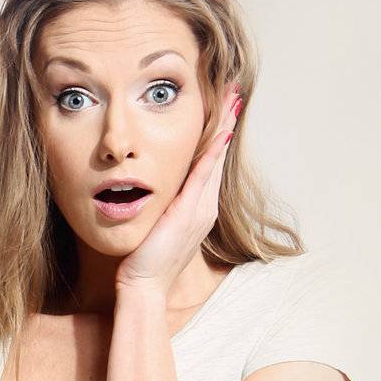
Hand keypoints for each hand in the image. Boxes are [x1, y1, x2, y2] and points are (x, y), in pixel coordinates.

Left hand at [114, 80, 242, 298]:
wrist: (144, 287)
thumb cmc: (144, 262)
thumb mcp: (156, 228)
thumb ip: (162, 209)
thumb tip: (154, 191)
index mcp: (198, 210)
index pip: (210, 165)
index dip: (217, 137)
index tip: (223, 110)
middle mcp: (205, 208)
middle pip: (218, 157)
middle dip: (227, 123)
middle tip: (235, 93)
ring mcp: (200, 210)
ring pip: (215, 161)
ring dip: (225, 128)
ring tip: (233, 100)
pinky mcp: (189, 212)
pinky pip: (204, 176)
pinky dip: (213, 152)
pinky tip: (219, 131)